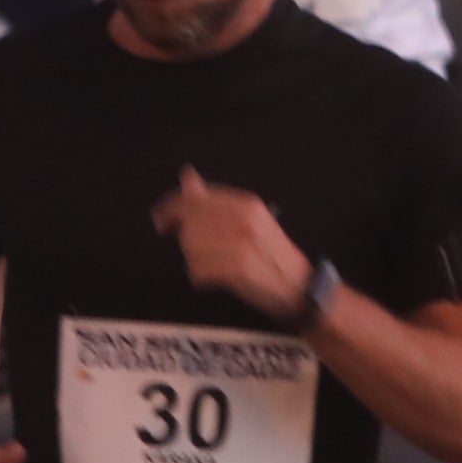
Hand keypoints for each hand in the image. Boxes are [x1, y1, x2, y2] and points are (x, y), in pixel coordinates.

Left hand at [151, 167, 312, 318]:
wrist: (300, 286)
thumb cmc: (271, 254)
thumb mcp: (247, 219)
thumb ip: (213, 200)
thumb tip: (188, 176)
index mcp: (247, 205)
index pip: (195, 200)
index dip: (171, 209)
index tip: (160, 221)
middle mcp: (245, 221)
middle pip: (190, 225)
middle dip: (186, 239)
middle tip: (198, 252)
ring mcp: (243, 244)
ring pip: (191, 248)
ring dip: (194, 260)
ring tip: (211, 266)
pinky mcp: (239, 269)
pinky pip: (199, 270)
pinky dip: (199, 277)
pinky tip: (211, 280)